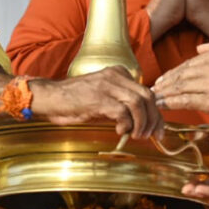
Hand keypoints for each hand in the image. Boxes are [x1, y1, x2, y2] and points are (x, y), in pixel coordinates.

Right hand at [29, 65, 163, 138]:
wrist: (50, 98)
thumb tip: (141, 122)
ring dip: (141, 123)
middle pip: (147, 96)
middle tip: (151, 135)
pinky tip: (120, 132)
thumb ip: (122, 104)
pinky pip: (122, 112)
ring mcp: (107, 86)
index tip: (158, 129)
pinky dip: (126, 125)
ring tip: (136, 135)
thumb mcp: (103, 97)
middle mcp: (115, 76)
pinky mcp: (98, 98)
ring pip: (138, 103)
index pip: (147, 91)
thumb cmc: (75, 100)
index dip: (156, 113)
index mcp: (118, 73)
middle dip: (154, 119)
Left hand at [152, 39, 208, 127]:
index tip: (163, 79)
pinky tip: (162, 106)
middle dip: (164, 83)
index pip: (189, 62)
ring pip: (181, 87)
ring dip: (164, 93)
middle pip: (181, 74)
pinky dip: (171, 102)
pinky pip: (186, 100)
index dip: (173, 72)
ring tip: (153, 98)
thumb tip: (200, 49)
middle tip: (153, 89)